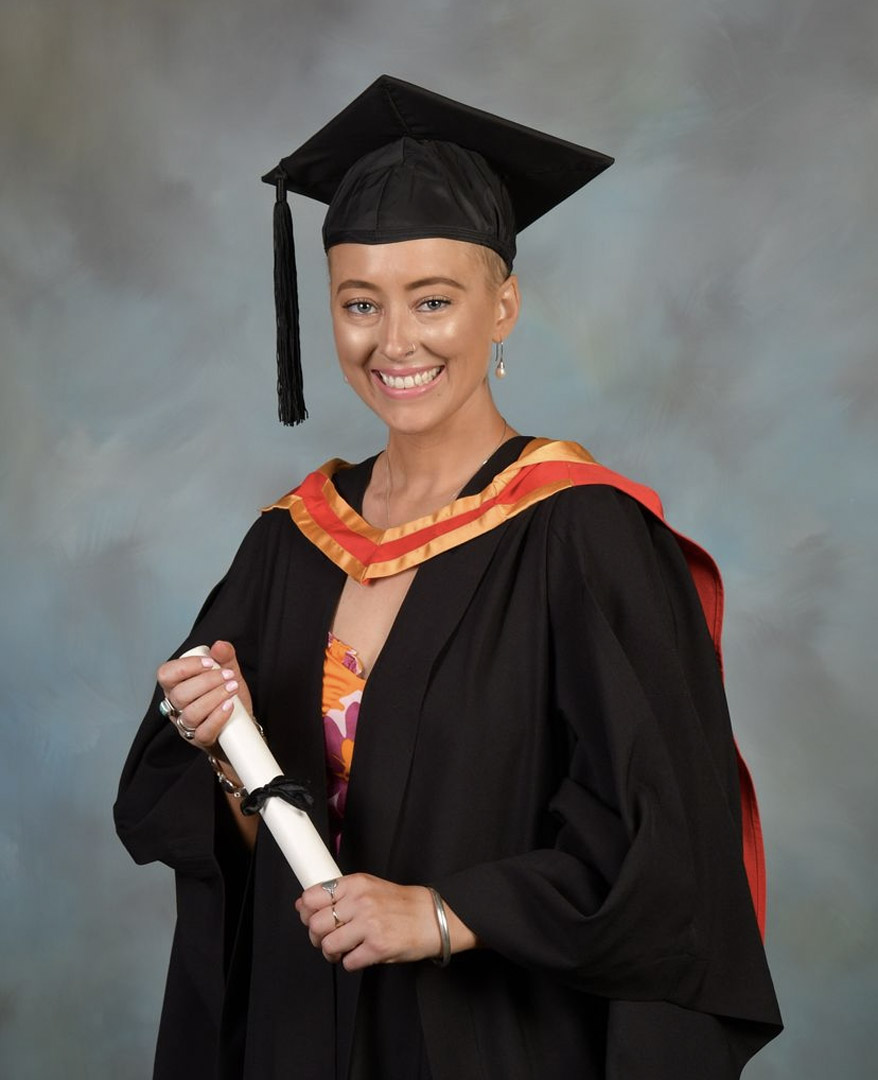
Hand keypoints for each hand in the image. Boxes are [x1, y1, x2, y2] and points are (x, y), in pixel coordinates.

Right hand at [156, 640, 252, 752]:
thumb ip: (225, 657)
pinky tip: (230, 706)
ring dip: (214, 698)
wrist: (243, 724)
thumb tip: (219, 645)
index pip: (166, 674)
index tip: (210, 662)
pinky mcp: (200, 740)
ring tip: (233, 688)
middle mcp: (176, 706)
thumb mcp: (229, 672)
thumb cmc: (229, 696)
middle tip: (228, 675)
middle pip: (179, 694)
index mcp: (177, 686)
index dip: (186, 667)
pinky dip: (217, 717)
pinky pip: (203, 732)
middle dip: (206, 682)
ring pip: (190, 713)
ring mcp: (187, 725)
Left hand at [296, 874, 459, 971]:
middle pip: (315, 924)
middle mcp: (360, 901)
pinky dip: (351, 963)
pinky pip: (348, 962)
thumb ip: (340, 894)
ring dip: (332, 953)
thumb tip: (304, 904)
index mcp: (355, 884)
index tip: (309, 918)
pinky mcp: (377, 947)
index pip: (312, 897)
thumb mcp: (369, 887)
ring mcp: (369, 924)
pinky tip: (361, 955)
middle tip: (327, 939)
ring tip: (344, 950)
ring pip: (328, 945)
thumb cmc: (402, 904)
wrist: (433, 916)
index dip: (306, 912)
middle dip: (317, 937)